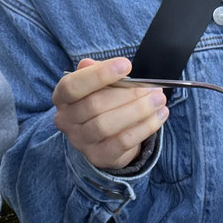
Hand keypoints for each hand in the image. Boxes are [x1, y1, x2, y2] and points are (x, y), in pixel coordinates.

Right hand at [52, 57, 168, 169]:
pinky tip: (159, 115)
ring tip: (158, 99)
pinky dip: (144, 127)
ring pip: (107, 125)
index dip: (99, 75)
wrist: (104, 135)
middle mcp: (65, 120)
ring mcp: (80, 141)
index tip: (127, 65)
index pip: (73, 86)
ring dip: (138, 110)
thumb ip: (98, 72)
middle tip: (152, 87)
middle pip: (94, 105)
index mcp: (62, 97)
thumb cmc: (102, 100)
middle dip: (127, 94)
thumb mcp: (98, 83)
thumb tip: (99, 65)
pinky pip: (122, 142)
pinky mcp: (99, 156)